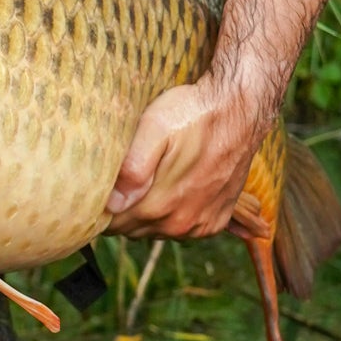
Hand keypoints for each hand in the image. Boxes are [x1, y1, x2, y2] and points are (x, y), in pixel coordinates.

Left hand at [105, 76, 268, 240]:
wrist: (239, 109)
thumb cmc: (192, 114)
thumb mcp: (154, 128)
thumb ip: (133, 168)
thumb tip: (112, 203)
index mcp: (160, 205)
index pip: (114, 223)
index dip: (103, 206)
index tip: (101, 186)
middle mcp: (181, 223)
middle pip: (133, 229)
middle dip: (123, 210)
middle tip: (122, 180)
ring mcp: (201, 225)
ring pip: (156, 231)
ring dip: (147, 214)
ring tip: (148, 181)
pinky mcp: (216, 221)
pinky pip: (182, 231)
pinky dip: (172, 215)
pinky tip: (172, 189)